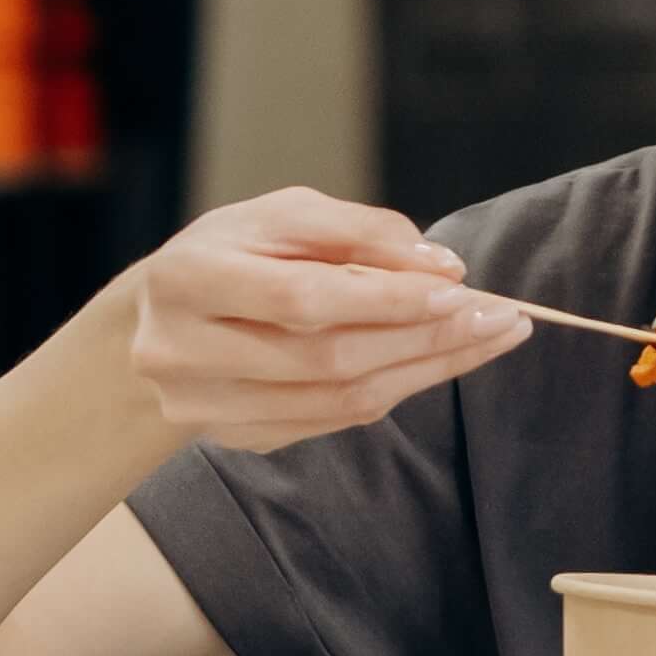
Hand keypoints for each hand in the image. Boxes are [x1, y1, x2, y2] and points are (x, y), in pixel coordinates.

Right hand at [123, 186, 530, 455]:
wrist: (156, 321)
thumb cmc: (229, 254)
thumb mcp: (280, 217)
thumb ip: (357, 231)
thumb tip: (441, 266)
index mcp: (186, 279)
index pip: (302, 297)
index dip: (386, 298)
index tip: (460, 289)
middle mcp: (182, 353)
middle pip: (327, 357)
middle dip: (423, 338)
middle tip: (500, 318)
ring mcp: (205, 408)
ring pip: (337, 400)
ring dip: (424, 370)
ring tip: (486, 339)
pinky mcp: (234, 439)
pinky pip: (332, 421)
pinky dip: (394, 390)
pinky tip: (436, 364)